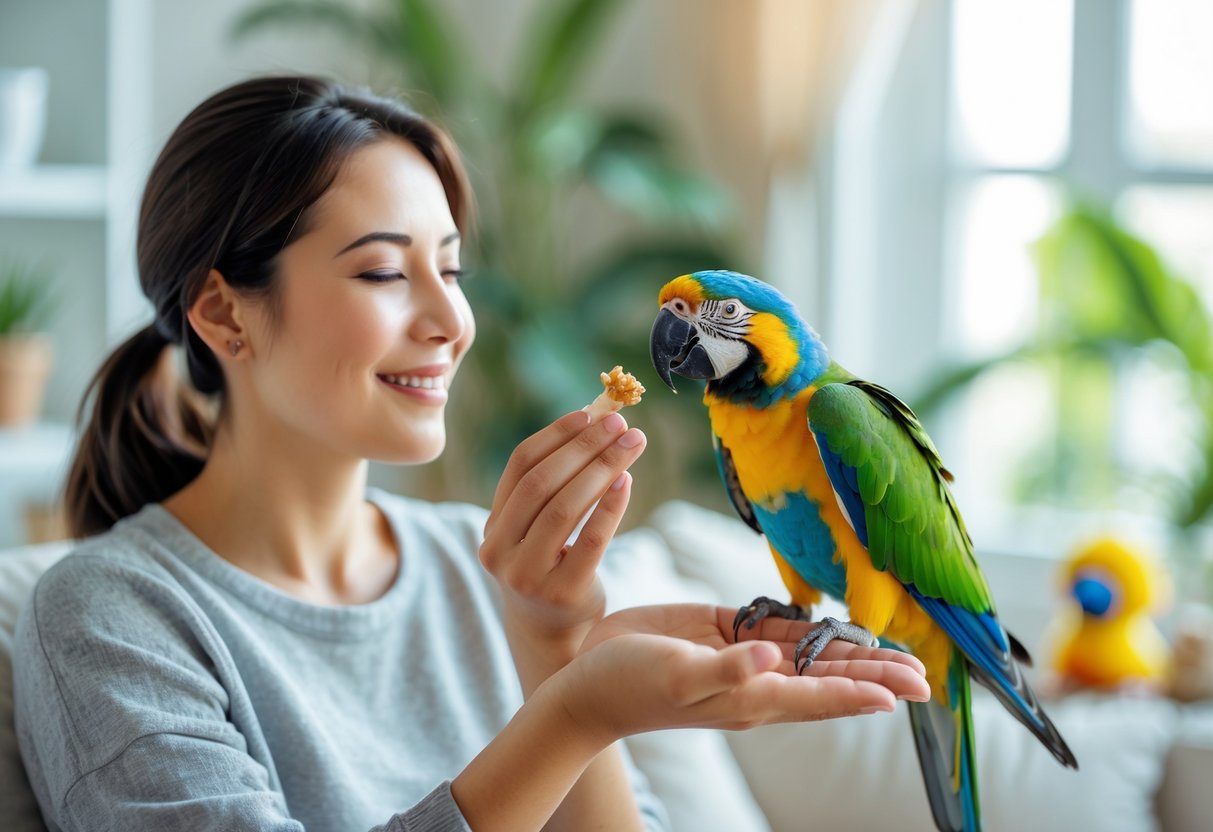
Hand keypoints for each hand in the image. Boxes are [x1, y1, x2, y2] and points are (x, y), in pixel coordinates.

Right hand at [480, 409, 646, 682]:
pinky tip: (627, 481)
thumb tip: (594, 421)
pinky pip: (590, 540)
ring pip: (565, 508)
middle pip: (542, 483)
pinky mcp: (563, 593)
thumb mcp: (535, 530)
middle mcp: (501, 550)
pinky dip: (610, 507)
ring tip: (632, 444)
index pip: (519, 466)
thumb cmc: (550, 566)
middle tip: (620, 423)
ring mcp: (528, 575)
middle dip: (584, 447)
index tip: (589, 413)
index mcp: (492, 526)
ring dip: (602, 468)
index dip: (555, 435)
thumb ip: (552, 486)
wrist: (551, 634)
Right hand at [552, 603, 930, 742]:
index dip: (863, 691)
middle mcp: (756, 681)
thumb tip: (772, 657)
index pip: (821, 695)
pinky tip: (832, 629)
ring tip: (895, 657)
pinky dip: (809, 632)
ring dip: (852, 655)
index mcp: (751, 697)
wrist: (588, 679)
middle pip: (828, 677)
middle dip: (875, 674)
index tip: (906, 692)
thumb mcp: (678, 675)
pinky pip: (776, 632)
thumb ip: (727, 668)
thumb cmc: (629, 683)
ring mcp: (742, 659)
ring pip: (810, 655)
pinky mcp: (723, 634)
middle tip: (924, 677)